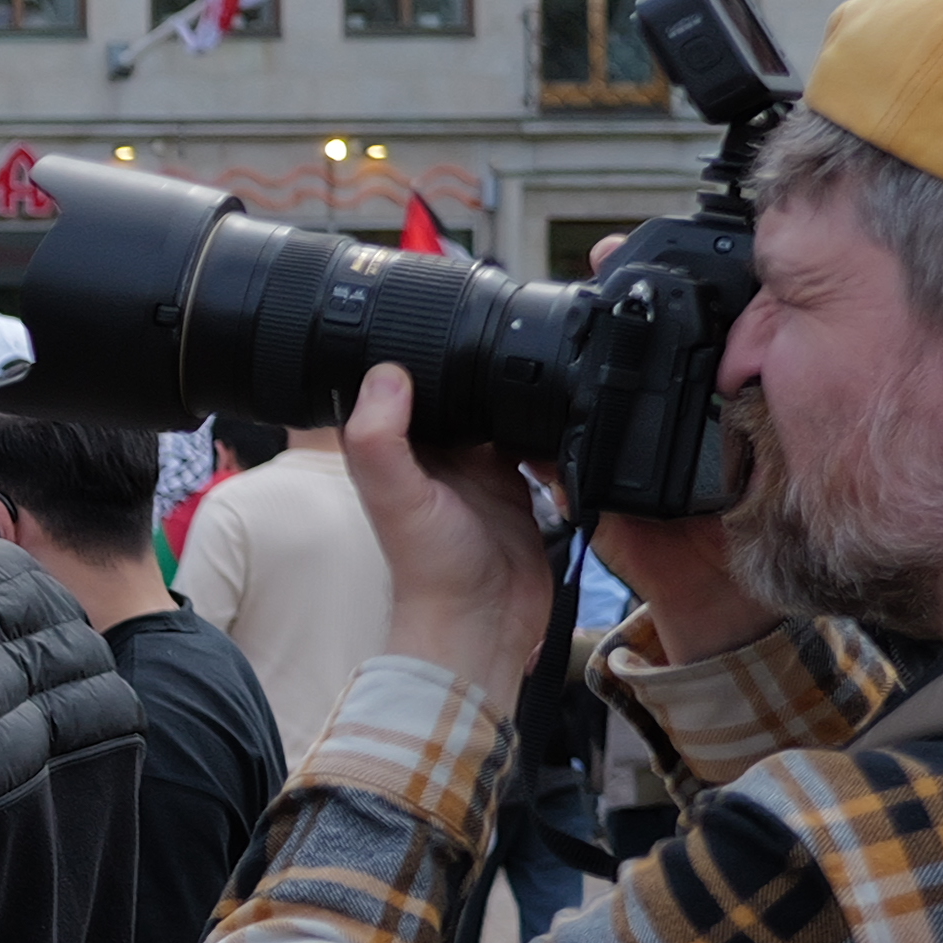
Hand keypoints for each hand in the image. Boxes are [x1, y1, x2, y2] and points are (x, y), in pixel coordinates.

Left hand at [342, 367, 573, 707]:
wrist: (484, 621)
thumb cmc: (429, 568)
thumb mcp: (396, 496)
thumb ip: (381, 440)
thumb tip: (387, 373)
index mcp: (399, 448)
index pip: (405, 385)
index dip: (419, 353)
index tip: (444, 321)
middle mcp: (436, 454)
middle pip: (458, 392)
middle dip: (480, 368)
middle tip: (511, 340)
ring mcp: (479, 470)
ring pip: (498, 413)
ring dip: (517, 396)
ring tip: (542, 373)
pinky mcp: (517, 487)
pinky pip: (534, 443)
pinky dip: (547, 430)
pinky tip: (561, 416)